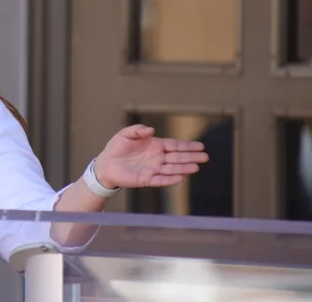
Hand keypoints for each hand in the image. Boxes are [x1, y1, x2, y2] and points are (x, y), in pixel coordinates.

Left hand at [94, 124, 208, 188]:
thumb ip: (139, 130)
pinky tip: (180, 178)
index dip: (187, 146)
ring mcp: (153, 169)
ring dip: (184, 168)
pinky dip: (170, 179)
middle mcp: (157, 158)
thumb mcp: (126, 134)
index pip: (175, 145)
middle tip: (205, 157)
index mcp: (155, 145)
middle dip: (191, 157)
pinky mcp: (147, 179)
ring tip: (196, 167)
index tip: (201, 146)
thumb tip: (152, 130)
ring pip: (172, 169)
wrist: (106, 164)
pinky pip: (161, 179)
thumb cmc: (117, 147)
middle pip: (177, 157)